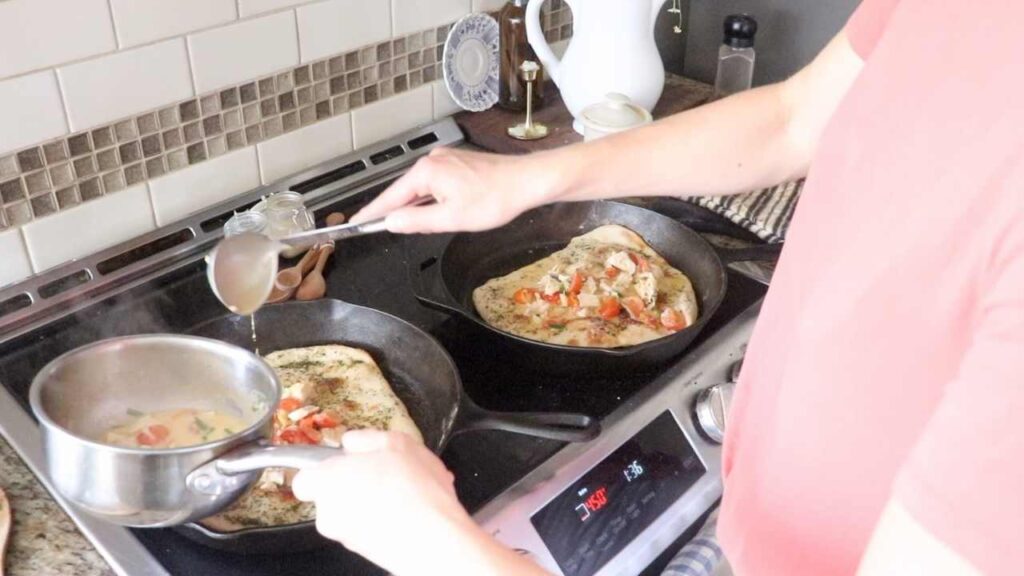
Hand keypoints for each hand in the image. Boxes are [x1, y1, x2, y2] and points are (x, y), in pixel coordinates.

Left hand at [291, 431, 482, 574]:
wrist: (434, 540)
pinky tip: (414, 509)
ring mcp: (346, 537)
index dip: (323, 470)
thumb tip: (351, 444)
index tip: (346, 464)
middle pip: (333, 495)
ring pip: (355, 512)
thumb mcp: (394, 442)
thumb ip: (364, 438)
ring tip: (409, 491)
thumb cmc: (412, 487)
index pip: (303, 480)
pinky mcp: (365, 553)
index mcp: (327, 480)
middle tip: (386, 473)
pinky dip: (387, 519)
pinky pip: (372, 529)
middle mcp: (328, 514)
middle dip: (357, 484)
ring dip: (375, 500)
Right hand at [350, 147, 555, 233]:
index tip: (356, 223)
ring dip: (419, 207)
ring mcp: (446, 159)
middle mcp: (433, 160)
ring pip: (421, 188)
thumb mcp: (451, 218)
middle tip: (386, 230)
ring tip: (420, 223)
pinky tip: (440, 210)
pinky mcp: (458, 163)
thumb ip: (416, 221)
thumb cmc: (495, 198)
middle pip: (405, 191)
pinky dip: (432, 198)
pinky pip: (435, 182)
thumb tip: (391, 223)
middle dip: (399, 212)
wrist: (527, 182)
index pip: (390, 196)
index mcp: (426, 172)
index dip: (373, 213)